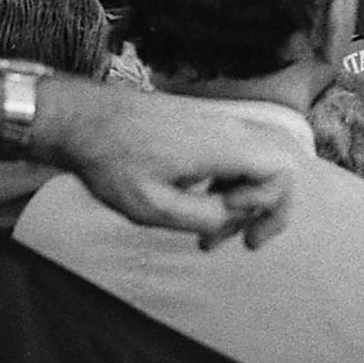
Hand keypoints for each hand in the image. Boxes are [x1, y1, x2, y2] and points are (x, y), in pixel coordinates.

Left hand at [40, 81, 301, 249]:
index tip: (230, 220)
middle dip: (269, 207)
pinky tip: (202, 208)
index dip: (267, 204)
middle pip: (281, 164)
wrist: (82, 119)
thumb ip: (205, 218)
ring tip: (212, 236)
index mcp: (222, 144)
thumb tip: (234, 219)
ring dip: (245, 200)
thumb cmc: (113, 162)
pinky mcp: (204, 125)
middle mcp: (229, 127)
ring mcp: (218, 122)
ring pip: (259, 161)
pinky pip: (238, 154)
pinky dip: (231, 185)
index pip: (281, 172)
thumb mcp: (155, 207)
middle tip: (248, 243)